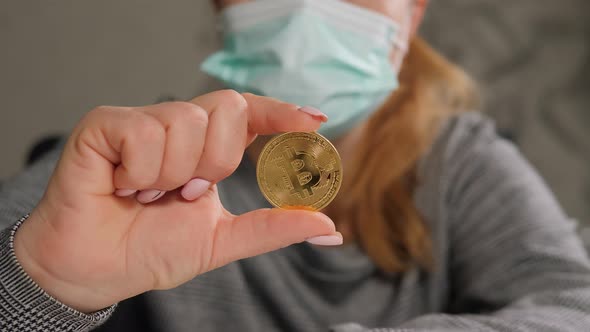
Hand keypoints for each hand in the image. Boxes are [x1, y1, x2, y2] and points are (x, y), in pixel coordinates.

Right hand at [13, 90, 339, 312]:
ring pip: (186, 122)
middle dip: (217, 160)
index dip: (282, 112)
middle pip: (227, 107)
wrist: (96, 271)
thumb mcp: (223, 239)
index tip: (315, 122)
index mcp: (207, 148)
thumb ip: (273, 228)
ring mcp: (141, 121)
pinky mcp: (105, 125)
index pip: (251, 114)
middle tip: (186, 193)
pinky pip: (144, 133)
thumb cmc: (152, 250)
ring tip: (146, 195)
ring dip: (172, 175)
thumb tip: (330, 227)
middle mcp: (177, 126)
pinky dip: (139, 173)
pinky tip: (120, 187)